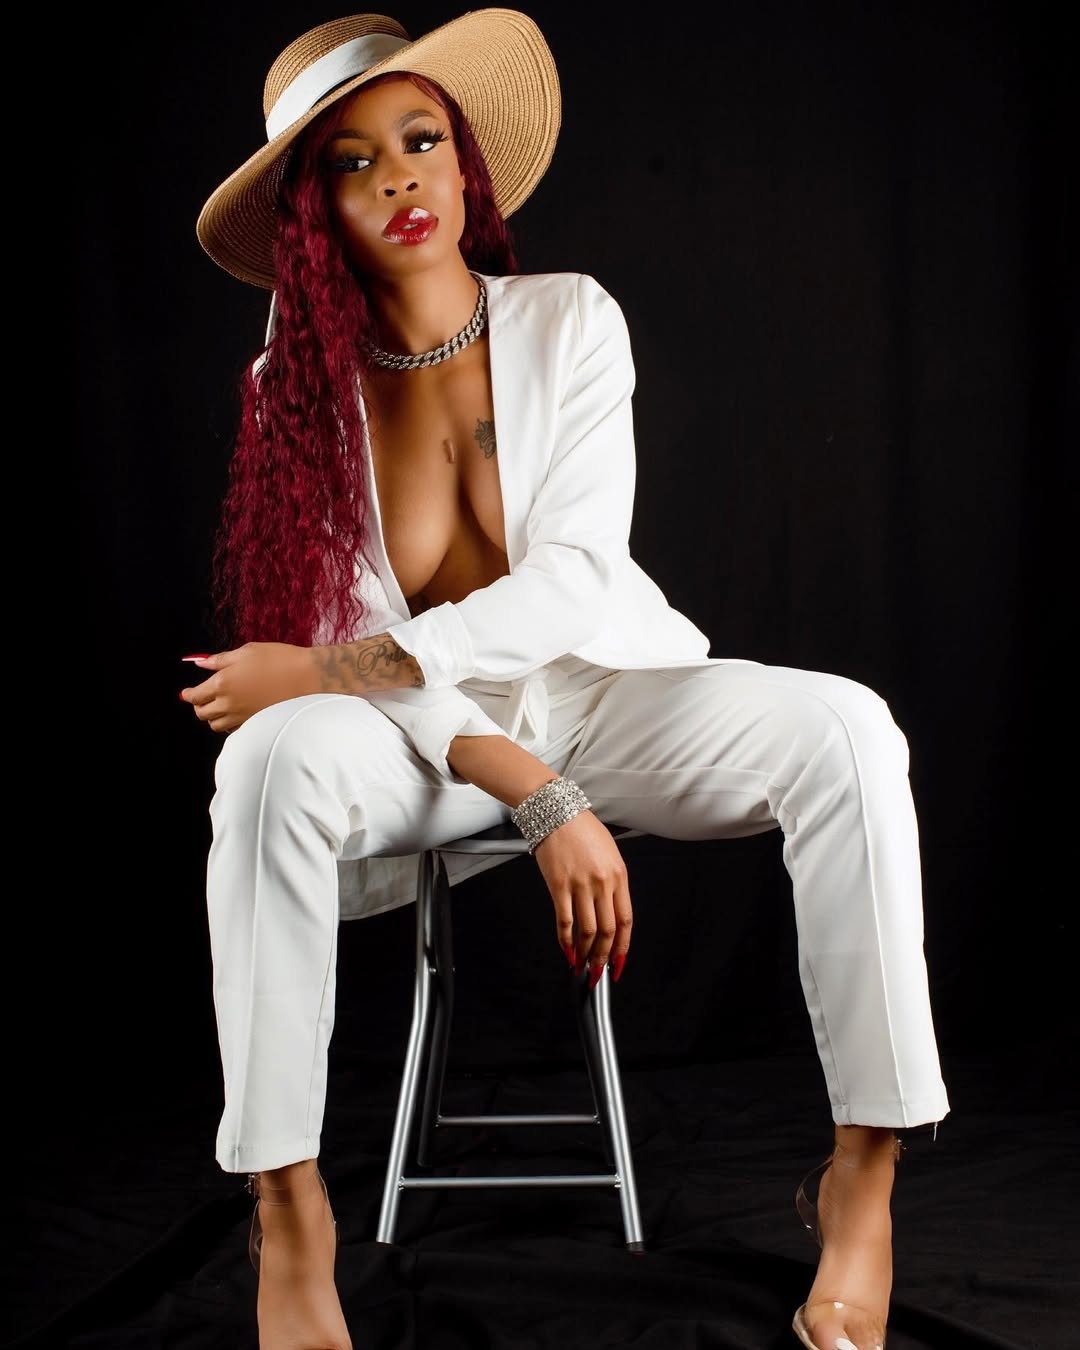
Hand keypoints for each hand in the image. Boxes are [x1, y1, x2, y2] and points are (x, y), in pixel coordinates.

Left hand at [179, 642, 319, 732]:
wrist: (309, 677)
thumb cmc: (279, 659)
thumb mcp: (247, 651)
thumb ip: (220, 659)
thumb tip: (201, 663)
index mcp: (222, 682)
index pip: (195, 695)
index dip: (188, 694)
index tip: (186, 693)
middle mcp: (229, 703)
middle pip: (202, 713)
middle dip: (198, 706)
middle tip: (201, 699)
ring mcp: (242, 716)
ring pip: (215, 725)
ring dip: (213, 717)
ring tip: (218, 707)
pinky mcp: (255, 723)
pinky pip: (233, 730)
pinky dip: (228, 724)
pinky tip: (235, 714)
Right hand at [533, 811, 631, 984]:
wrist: (558, 812)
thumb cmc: (583, 829)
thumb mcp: (609, 853)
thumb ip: (612, 883)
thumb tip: (610, 912)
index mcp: (619, 876)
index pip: (626, 921)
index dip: (623, 947)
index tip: (619, 962)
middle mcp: (602, 883)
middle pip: (607, 931)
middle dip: (603, 957)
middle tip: (599, 973)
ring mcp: (580, 885)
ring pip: (586, 931)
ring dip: (585, 954)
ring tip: (582, 966)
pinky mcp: (558, 886)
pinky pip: (564, 921)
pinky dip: (566, 941)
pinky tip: (567, 951)